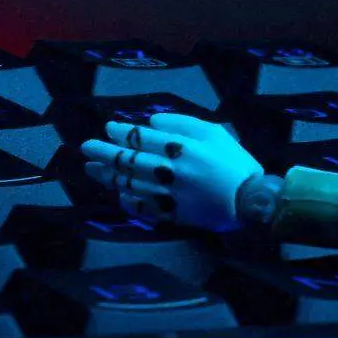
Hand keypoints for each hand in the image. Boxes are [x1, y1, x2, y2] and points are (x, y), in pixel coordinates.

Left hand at [80, 113, 263, 231]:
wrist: (251, 201)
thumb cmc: (235, 163)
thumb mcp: (215, 132)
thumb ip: (183, 123)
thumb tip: (153, 122)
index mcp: (182, 148)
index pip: (143, 138)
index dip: (122, 132)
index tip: (107, 128)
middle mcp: (171, 171)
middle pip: (130, 160)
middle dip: (105, 153)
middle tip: (86, 148)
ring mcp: (169, 195)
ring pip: (131, 183)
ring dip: (109, 175)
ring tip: (92, 169)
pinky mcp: (172, 215)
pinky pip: (143, 208)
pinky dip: (128, 201)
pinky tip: (118, 194)